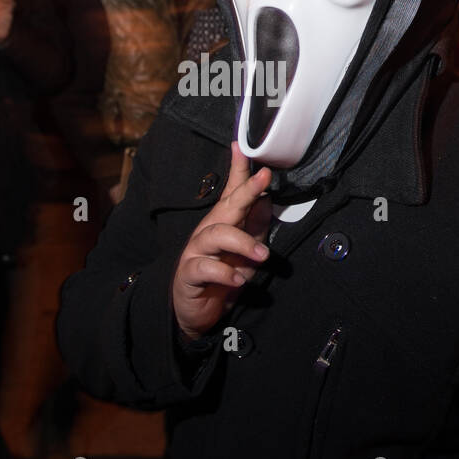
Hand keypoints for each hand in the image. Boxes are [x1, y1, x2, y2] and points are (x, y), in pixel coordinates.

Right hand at [171, 142, 272, 341]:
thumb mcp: (247, 250)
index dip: (239, 169)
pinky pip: (204, 268)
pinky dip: (224, 273)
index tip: (243, 147)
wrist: (196, 310)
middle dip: (245, 190)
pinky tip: (238, 279)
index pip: (232, 191)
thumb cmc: (223, 274)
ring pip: (216, 235)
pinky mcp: (190, 274)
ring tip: (262, 255)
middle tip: (264, 180)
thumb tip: (268, 199)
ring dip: (242, 242)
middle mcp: (208, 231)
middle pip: (226, 205)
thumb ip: (256, 225)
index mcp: (223, 222)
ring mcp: (197, 251)